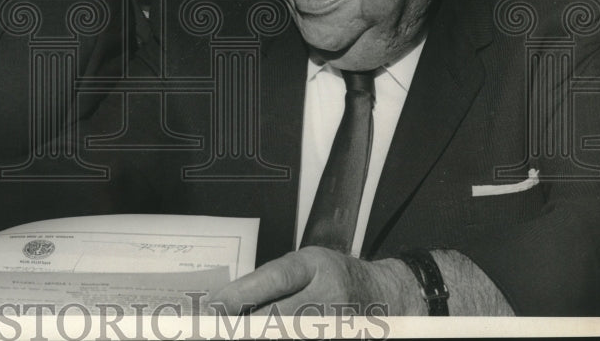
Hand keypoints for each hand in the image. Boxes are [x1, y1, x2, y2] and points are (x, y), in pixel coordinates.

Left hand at [209, 246, 417, 315]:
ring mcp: (335, 325)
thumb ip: (274, 280)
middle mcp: (327, 295)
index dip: (242, 293)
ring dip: (258, 335)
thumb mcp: (307, 264)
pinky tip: (262, 336)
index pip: (275, 278)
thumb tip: (230, 301)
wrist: (384, 297)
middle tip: (217, 328)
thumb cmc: (337, 276)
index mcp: (315, 266)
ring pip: (287, 335)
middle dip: (243, 325)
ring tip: (236, 333)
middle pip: (277, 316)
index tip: (215, 305)